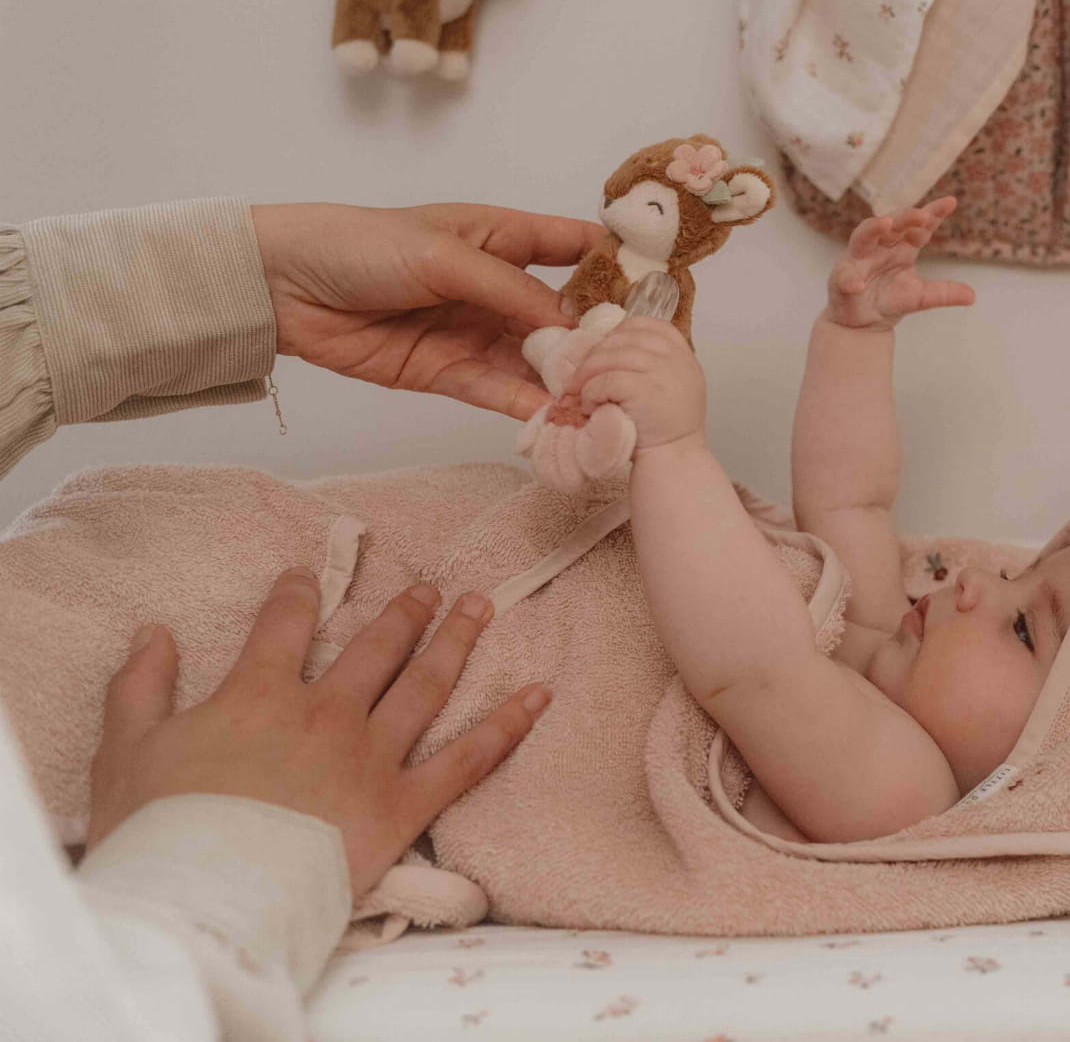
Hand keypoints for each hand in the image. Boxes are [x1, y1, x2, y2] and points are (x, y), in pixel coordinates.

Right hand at [88, 569, 550, 899]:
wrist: (207, 899)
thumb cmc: (161, 831)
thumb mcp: (126, 752)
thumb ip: (140, 687)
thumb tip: (152, 632)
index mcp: (259, 694)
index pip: (284, 625)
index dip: (297, 594)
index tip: (307, 574)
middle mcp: (326, 712)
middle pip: (376, 646)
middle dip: (405, 612)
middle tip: (430, 587)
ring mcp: (372, 756)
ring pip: (427, 683)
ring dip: (457, 639)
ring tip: (479, 607)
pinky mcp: (404, 805)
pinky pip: (469, 759)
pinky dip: (508, 724)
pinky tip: (540, 694)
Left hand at [252, 202, 609, 422]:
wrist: (282, 286)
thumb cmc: (363, 245)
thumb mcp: (445, 255)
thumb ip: (510, 291)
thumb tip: (569, 326)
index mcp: (502, 237)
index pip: (574, 248)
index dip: (614, 265)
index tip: (658, 288)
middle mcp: (497, 286)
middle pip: (562, 314)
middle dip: (596, 337)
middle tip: (637, 364)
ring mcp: (475, 332)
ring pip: (534, 359)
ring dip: (563, 379)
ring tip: (602, 401)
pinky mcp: (447, 373)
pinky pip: (497, 391)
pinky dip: (525, 406)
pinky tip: (556, 417)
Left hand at [564, 317, 706, 451]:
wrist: (674, 461)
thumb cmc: (664, 428)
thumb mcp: (671, 385)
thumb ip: (653, 363)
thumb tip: (609, 345)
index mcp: (682, 353)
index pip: (645, 325)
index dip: (618, 333)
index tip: (605, 352)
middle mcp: (676, 358)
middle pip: (622, 338)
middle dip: (595, 356)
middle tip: (580, 377)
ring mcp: (663, 372)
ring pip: (609, 357)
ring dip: (587, 375)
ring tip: (581, 394)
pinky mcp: (645, 390)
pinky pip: (605, 380)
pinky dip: (590, 392)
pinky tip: (589, 407)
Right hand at [824, 198, 974, 332]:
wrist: (863, 323)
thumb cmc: (889, 300)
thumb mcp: (920, 297)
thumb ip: (943, 293)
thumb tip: (972, 296)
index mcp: (902, 247)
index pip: (919, 226)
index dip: (933, 213)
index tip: (951, 202)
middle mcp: (880, 247)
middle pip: (892, 224)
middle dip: (906, 216)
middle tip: (922, 215)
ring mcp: (858, 260)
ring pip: (863, 236)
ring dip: (873, 228)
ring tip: (886, 224)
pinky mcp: (841, 278)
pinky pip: (845, 276)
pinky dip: (850, 280)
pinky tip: (858, 285)